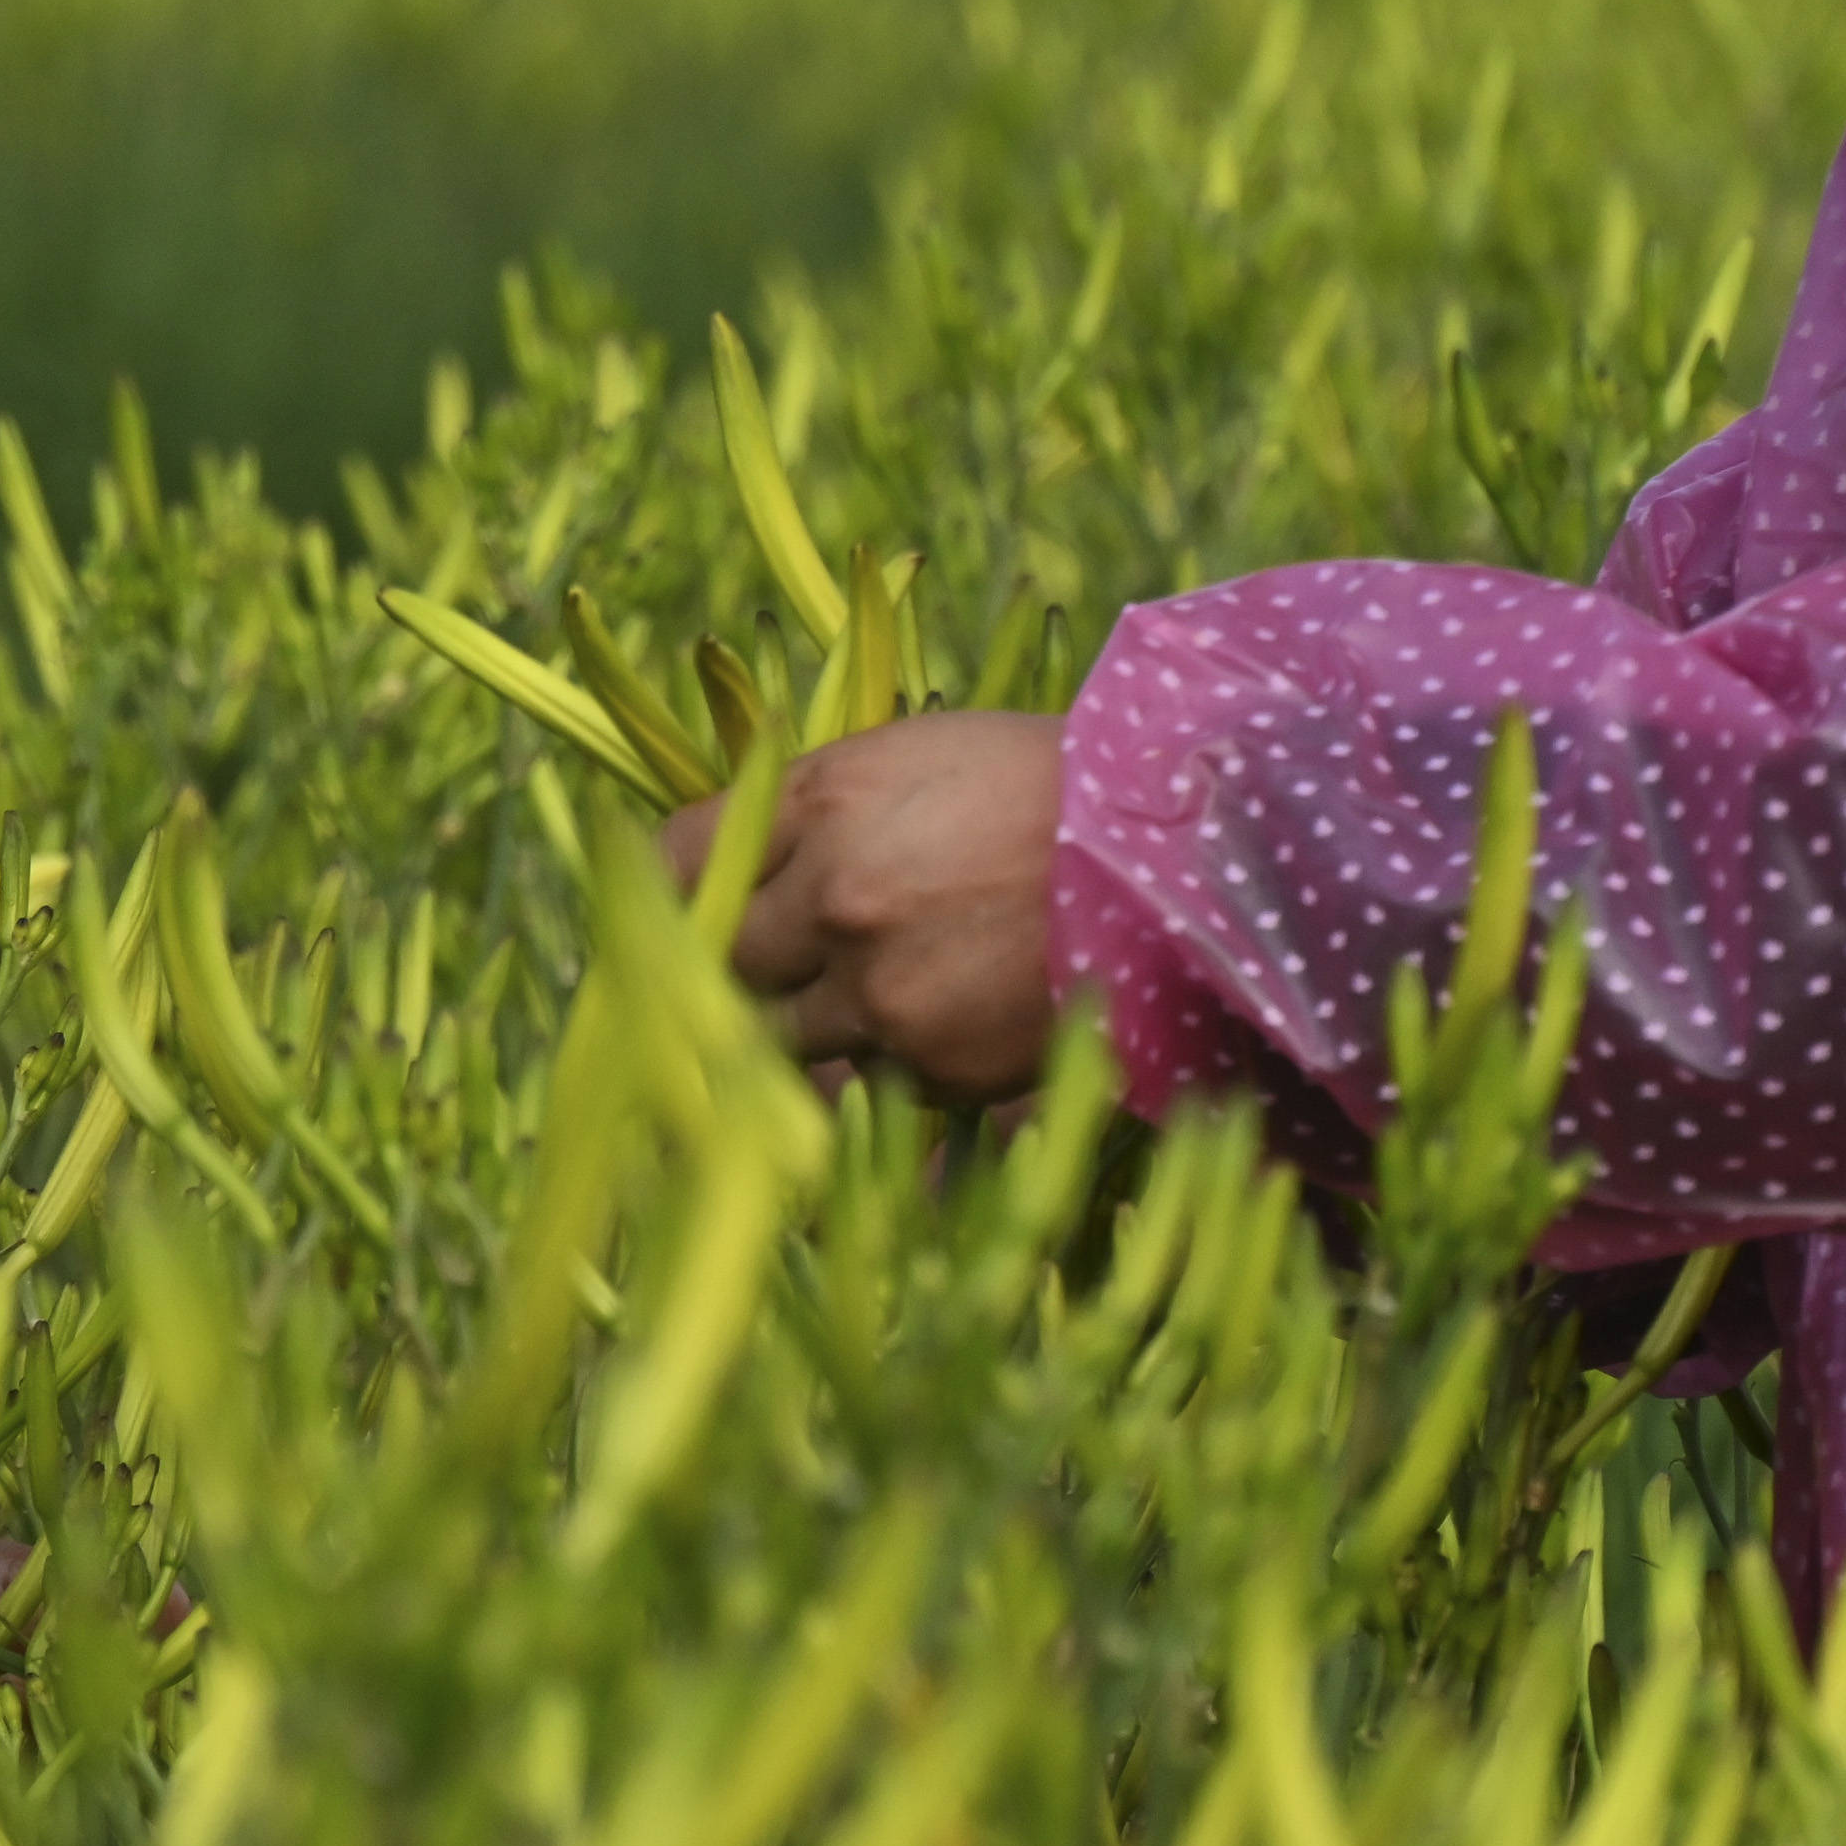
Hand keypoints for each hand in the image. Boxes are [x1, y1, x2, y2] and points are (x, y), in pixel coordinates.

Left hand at [660, 712, 1066, 1101]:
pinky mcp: (937, 1071)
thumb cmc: (1046, 791)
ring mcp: (884, 995)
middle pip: (720, 965)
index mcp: (824, 804)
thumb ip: (806, 813)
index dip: (661, 895)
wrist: (1184, 865)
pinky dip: (884, 1069)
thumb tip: (714, 869)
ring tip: (873, 996)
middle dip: (733, 970)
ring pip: (783, 1040)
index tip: (665, 913)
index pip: (678, 860)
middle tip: (758, 968)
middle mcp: (837, 900)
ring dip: (809, 1027)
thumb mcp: (912, 760)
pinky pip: (867, 1084)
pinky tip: (941, 1025)